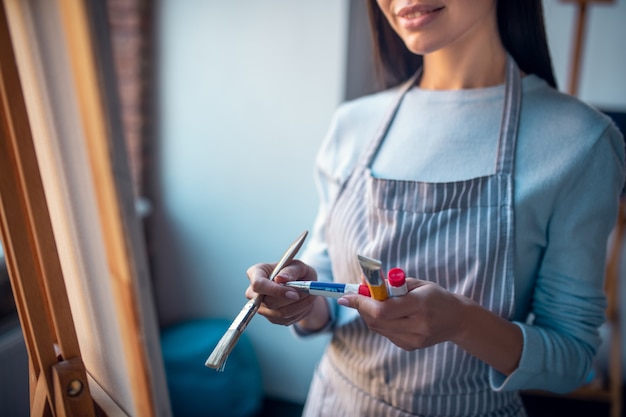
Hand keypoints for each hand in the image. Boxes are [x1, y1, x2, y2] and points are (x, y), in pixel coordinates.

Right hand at [245, 260, 317, 325]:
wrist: (302, 287)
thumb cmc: (297, 273)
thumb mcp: (299, 266)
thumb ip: (291, 270)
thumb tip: (281, 279)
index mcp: (256, 272)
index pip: (258, 284)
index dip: (275, 290)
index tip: (293, 292)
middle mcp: (254, 292)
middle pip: (269, 302)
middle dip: (291, 299)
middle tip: (306, 292)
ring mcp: (261, 307)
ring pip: (280, 313)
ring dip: (298, 305)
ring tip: (307, 295)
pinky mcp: (271, 318)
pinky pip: (286, 320)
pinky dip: (299, 312)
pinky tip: (303, 303)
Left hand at [338, 278, 466, 350]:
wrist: (458, 320)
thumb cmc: (436, 296)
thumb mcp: (417, 284)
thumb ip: (390, 284)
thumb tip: (363, 282)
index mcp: (420, 306)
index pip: (382, 309)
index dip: (361, 302)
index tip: (346, 296)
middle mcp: (417, 326)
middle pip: (375, 320)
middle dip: (361, 306)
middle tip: (356, 294)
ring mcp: (413, 340)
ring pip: (377, 328)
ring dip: (368, 313)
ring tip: (372, 299)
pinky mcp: (409, 347)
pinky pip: (385, 333)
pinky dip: (379, 321)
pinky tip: (387, 312)